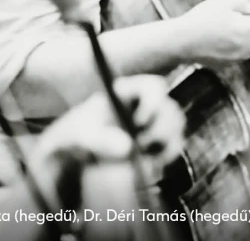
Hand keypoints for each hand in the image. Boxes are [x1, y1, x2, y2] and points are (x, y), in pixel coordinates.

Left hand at [31, 75, 184, 193]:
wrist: (73, 157)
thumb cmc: (74, 137)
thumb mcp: (78, 135)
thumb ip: (100, 140)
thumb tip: (128, 148)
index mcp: (127, 92)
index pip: (152, 87)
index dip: (153, 101)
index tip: (139, 123)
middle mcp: (144, 105)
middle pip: (169, 107)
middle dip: (161, 127)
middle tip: (142, 144)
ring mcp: (153, 123)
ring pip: (176, 125)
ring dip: (166, 140)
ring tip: (143, 154)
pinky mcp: (157, 143)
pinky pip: (175, 144)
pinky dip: (168, 154)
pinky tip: (150, 163)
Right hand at [180, 0, 249, 63]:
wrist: (181, 41)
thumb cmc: (202, 18)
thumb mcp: (225, 1)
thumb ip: (244, 2)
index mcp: (246, 29)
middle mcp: (246, 47)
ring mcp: (238, 58)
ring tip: (244, 26)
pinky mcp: (229, 64)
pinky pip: (244, 54)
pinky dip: (244, 46)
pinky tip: (231, 37)